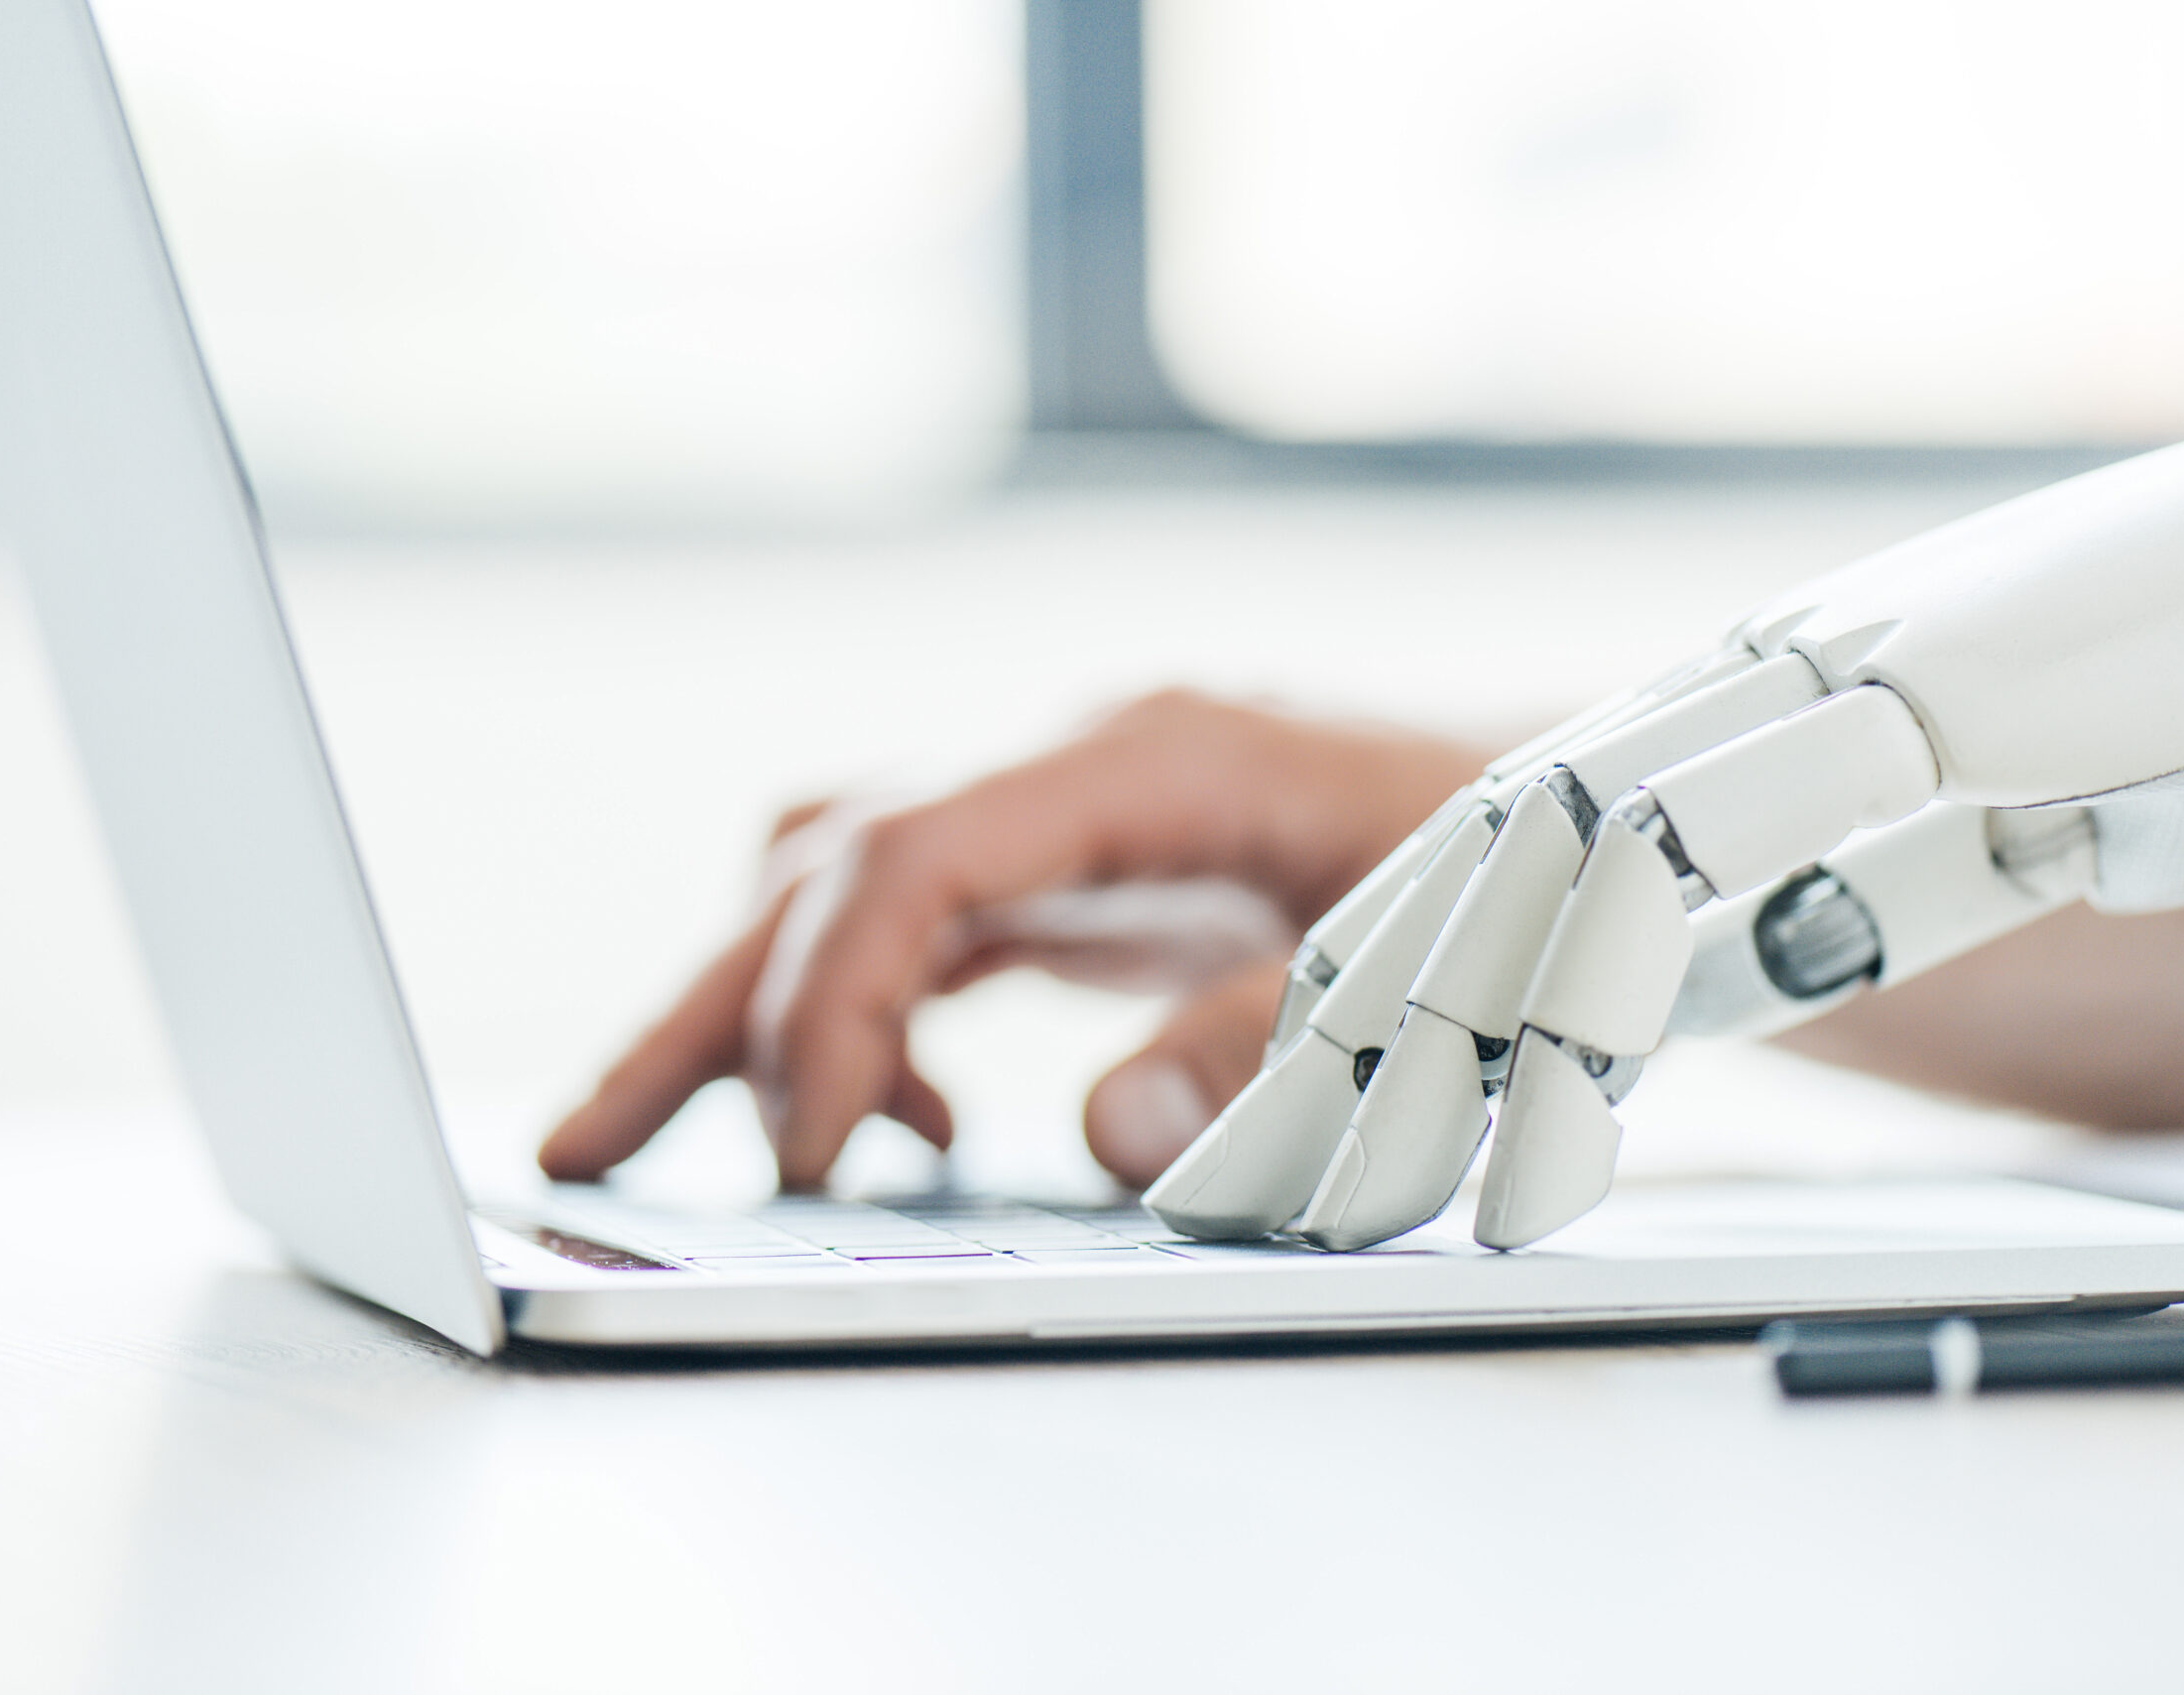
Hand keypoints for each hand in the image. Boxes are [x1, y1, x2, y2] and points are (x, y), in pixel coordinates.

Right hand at [538, 690, 1490, 1189]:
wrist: (1592, 815)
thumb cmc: (1522, 871)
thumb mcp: (1426, 963)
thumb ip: (1272, 1039)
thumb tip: (1106, 1131)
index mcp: (1151, 759)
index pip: (916, 853)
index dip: (835, 1002)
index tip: (818, 1156)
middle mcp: (1083, 767)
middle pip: (835, 862)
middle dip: (712, 1004)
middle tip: (591, 1146)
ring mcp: (1075, 811)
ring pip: (851, 884)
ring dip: (757, 1007)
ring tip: (664, 1141)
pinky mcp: (1086, 869)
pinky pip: (925, 924)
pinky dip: (875, 1019)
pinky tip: (912, 1125)